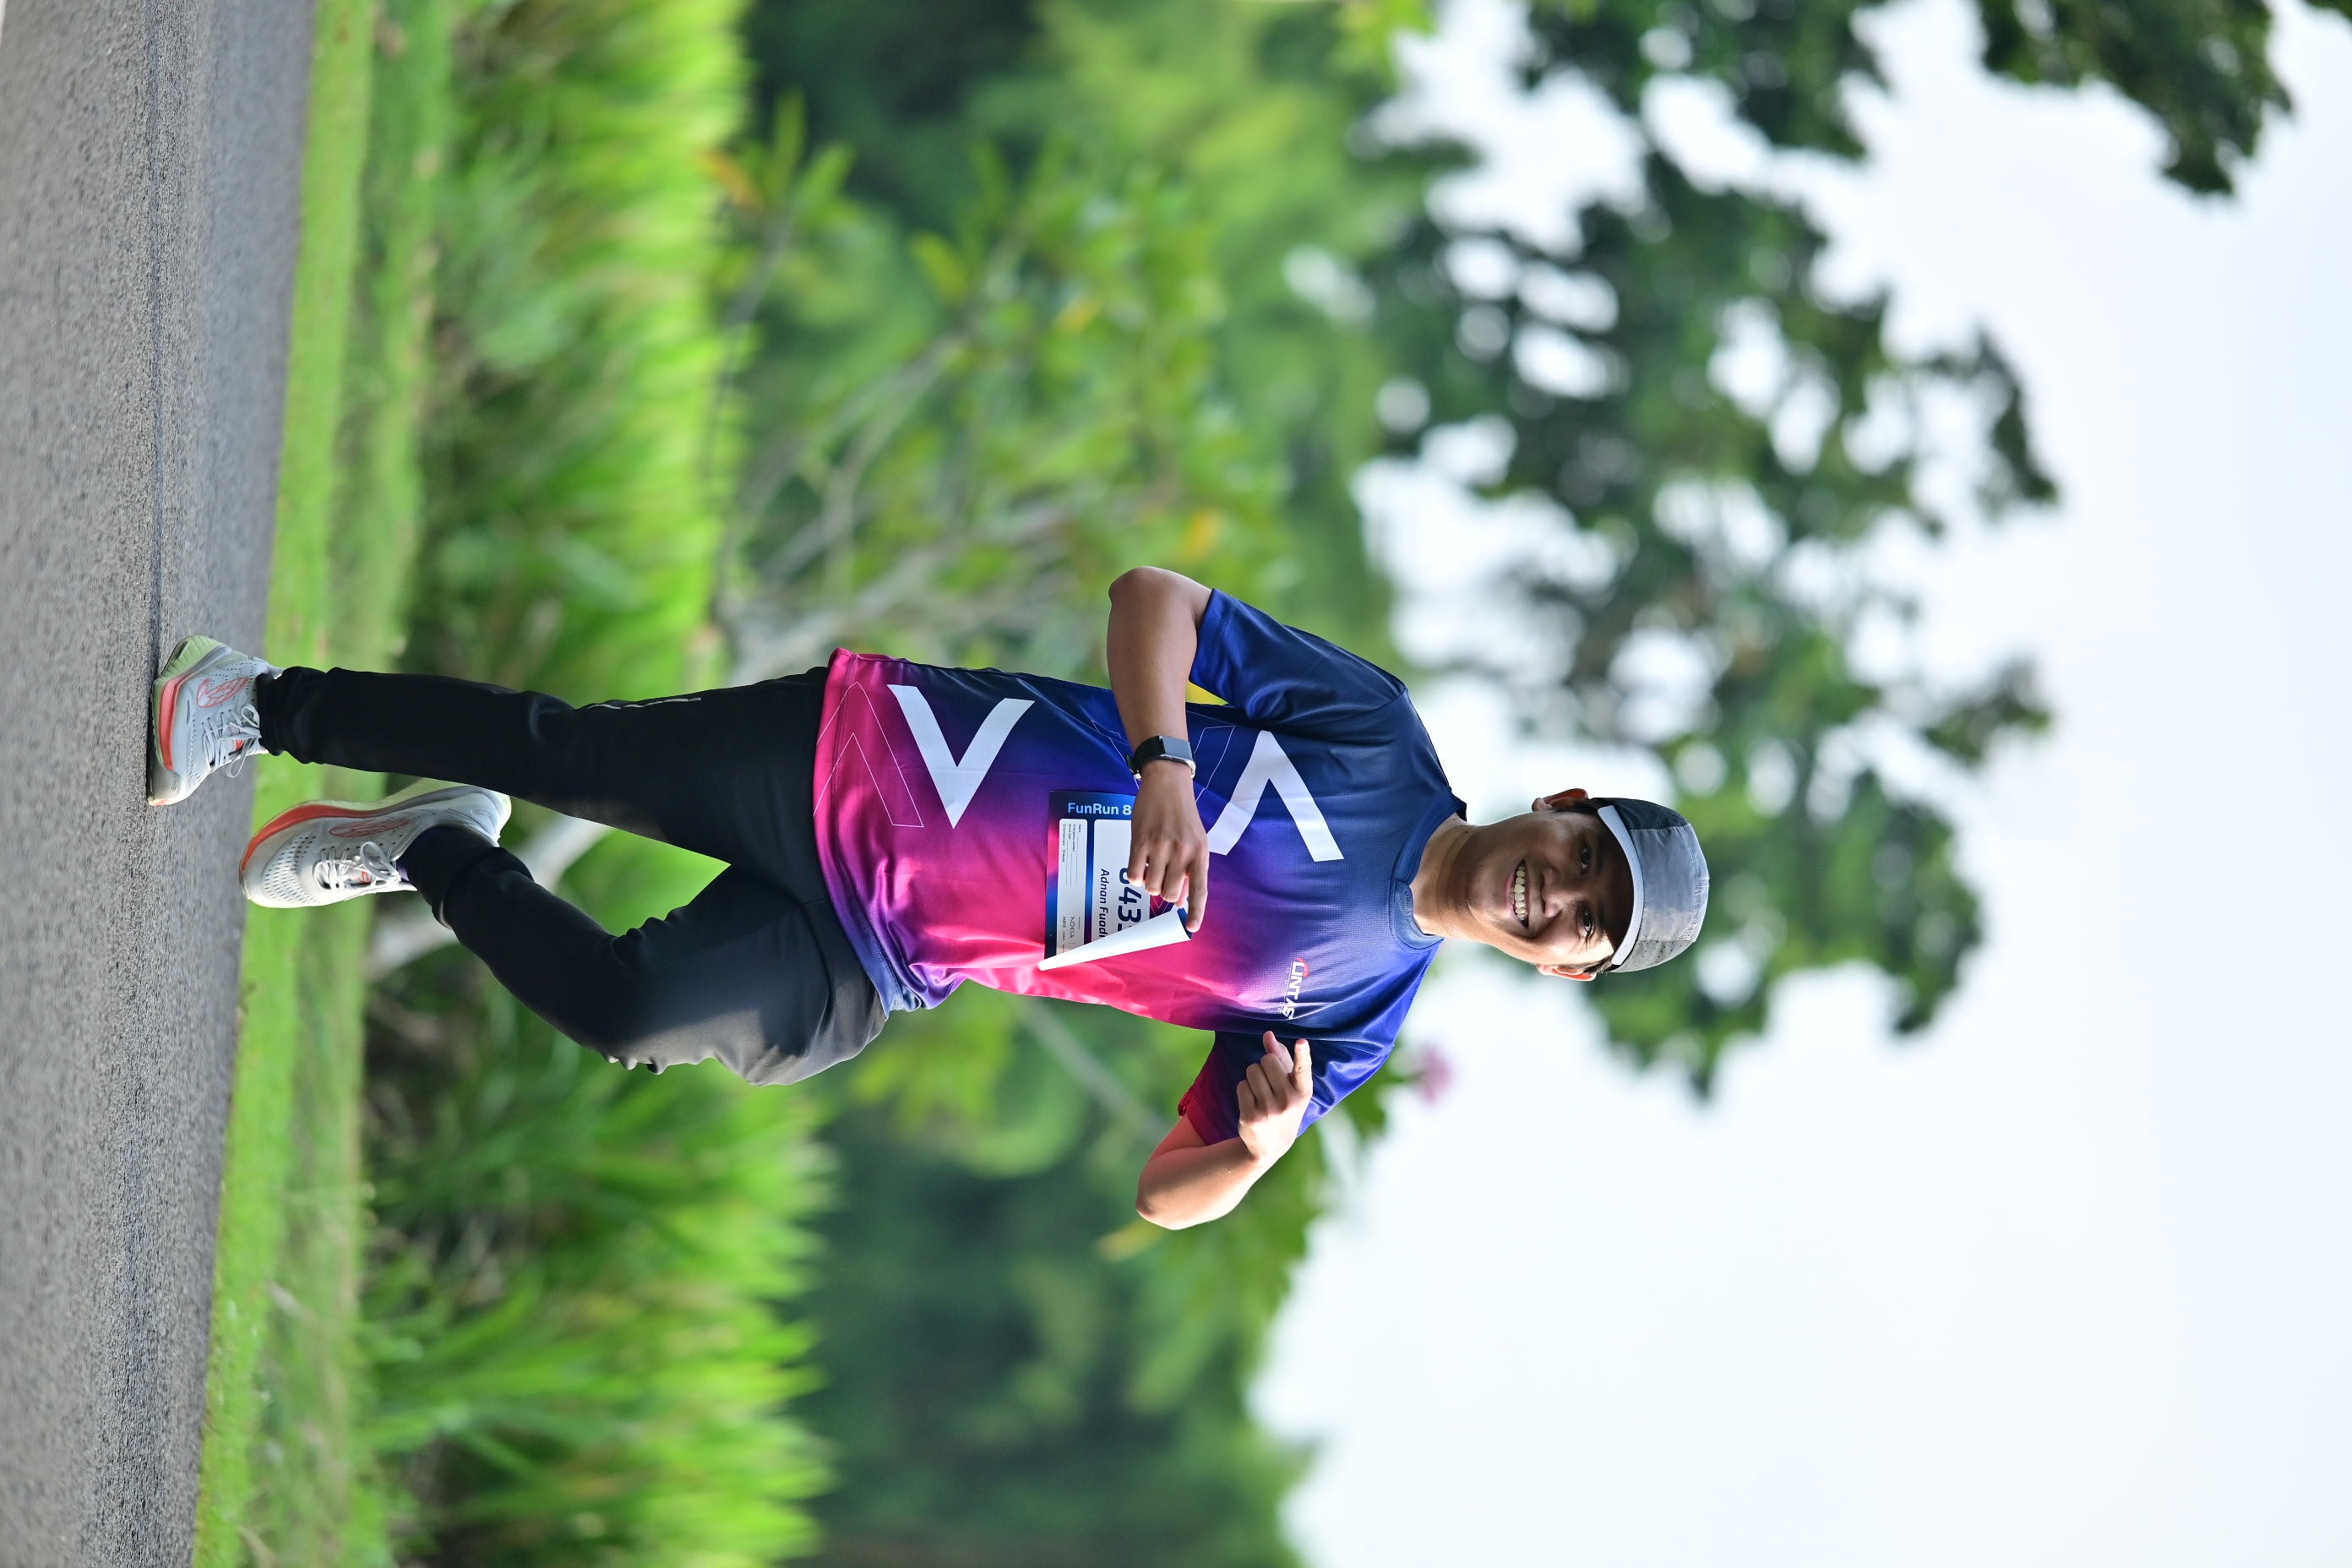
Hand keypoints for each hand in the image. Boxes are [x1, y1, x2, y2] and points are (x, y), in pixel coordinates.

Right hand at [1128, 760, 1210, 930]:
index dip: (1196, 912)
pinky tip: (1139, 863)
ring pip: (1151, 886)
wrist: (1167, 783)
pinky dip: (1134, 875)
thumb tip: (1181, 902)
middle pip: (1170, 894)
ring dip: (1148, 883)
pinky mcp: (1140, 841)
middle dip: (1164, 892)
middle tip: (1162, 877)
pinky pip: (1134, 874)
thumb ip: (1190, 870)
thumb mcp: (1196, 841)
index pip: (1200, 890)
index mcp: (1199, 854)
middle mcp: (1182, 852)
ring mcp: (1161, 847)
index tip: (1192, 928)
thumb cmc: (1183, 815)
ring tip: (1151, 866)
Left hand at [1236, 1033, 1312, 1165]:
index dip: (1302, 1054)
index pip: (1302, 1069)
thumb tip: (1268, 1035)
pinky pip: (1241, 1085)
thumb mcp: (1289, 1085)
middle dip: (1265, 1065)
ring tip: (1261, 1092)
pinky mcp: (1251, 1117)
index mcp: (1302, 1092)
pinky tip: (1252, 1103)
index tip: (1301, 1042)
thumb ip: (1281, 1057)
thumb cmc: (1283, 1104)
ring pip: (1252, 1070)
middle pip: (1267, 1060)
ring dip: (1253, 1076)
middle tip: (1270, 1081)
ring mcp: (1269, 1110)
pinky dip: (1244, 1089)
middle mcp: (1288, 1101)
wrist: (1271, 1145)